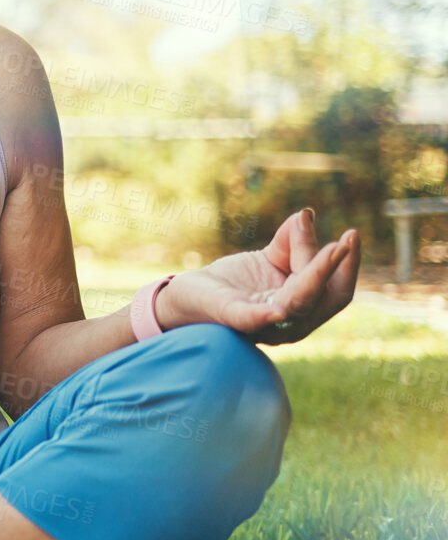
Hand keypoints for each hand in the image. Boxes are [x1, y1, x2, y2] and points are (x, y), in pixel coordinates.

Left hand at [155, 208, 359, 343]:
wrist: (186, 297)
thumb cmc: (232, 283)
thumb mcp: (267, 258)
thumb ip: (290, 241)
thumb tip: (306, 215)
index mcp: (301, 307)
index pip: (335, 290)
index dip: (347, 265)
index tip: (353, 234)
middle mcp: (288, 322)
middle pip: (325, 297)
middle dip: (336, 268)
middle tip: (346, 239)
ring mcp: (262, 324)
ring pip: (298, 302)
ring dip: (315, 276)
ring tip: (331, 250)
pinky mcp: (233, 319)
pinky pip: (253, 319)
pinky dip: (266, 315)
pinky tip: (279, 309)